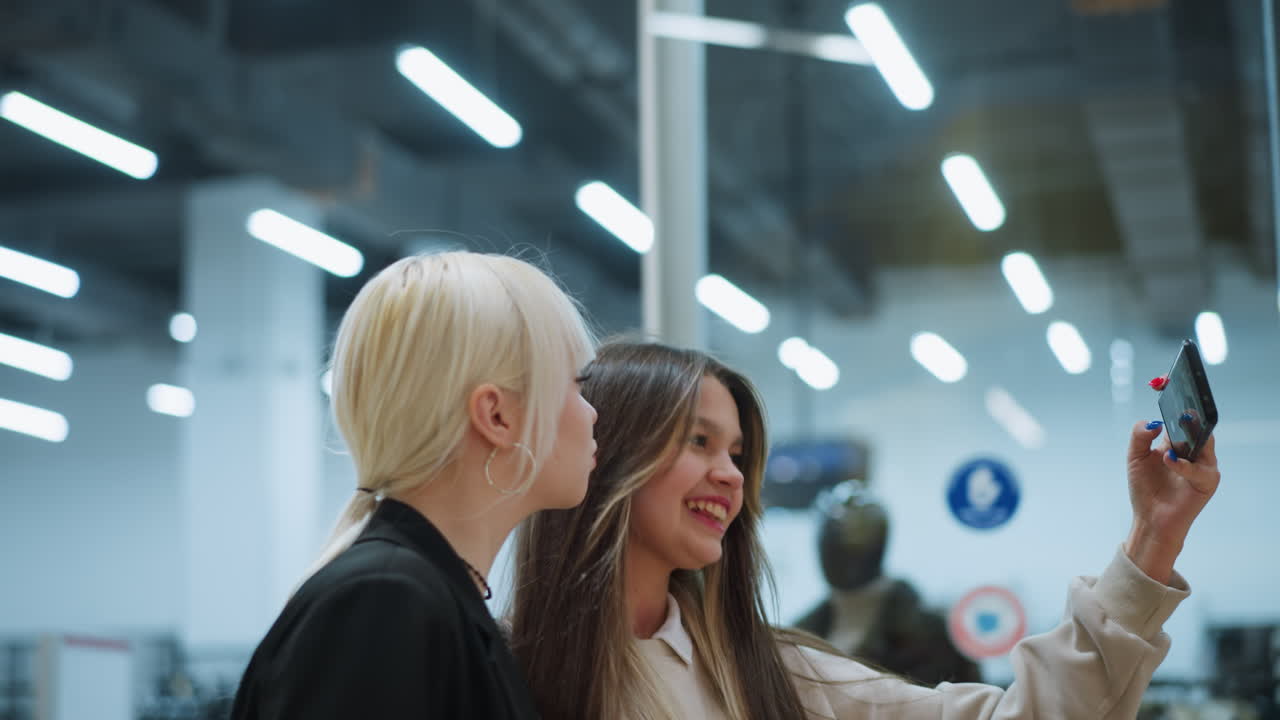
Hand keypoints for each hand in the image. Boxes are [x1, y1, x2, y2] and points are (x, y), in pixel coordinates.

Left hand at [1123, 421, 1219, 583]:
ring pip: (1205, 443)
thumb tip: (1154, 422)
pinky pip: (1201, 470)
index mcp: (1176, 443)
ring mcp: (1202, 467)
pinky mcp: (1207, 483)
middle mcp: (1192, 452)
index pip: (1182, 419)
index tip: (1169, 387)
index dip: (1178, 405)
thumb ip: (1140, 436)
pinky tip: (1169, 461)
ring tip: (1168, 445)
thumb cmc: (1145, 489)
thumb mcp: (1135, 457)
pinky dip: (1185, 465)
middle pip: (1199, 427)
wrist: (1150, 519)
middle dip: (1191, 417)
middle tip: (1180, 411)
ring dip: (1187, 441)